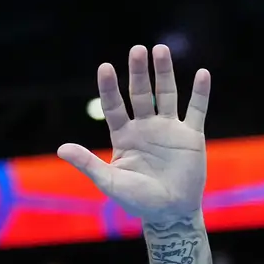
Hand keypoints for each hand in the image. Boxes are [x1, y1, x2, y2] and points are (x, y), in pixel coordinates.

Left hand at [58, 45, 209, 224]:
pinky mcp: (191, 136)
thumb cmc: (137, 200)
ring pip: (167, 95)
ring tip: (161, 50)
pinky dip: (200, 93)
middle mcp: (145, 127)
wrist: (169, 213)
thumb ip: (88, 163)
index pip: (114, 106)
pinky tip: (202, 74)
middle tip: (137, 50)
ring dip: (164, 73)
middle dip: (138, 73)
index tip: (105, 67)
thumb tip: (61, 149)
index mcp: (124, 136)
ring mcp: (169, 129)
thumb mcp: (110, 182)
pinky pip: (196, 110)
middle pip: (140, 94)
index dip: (110, 88)